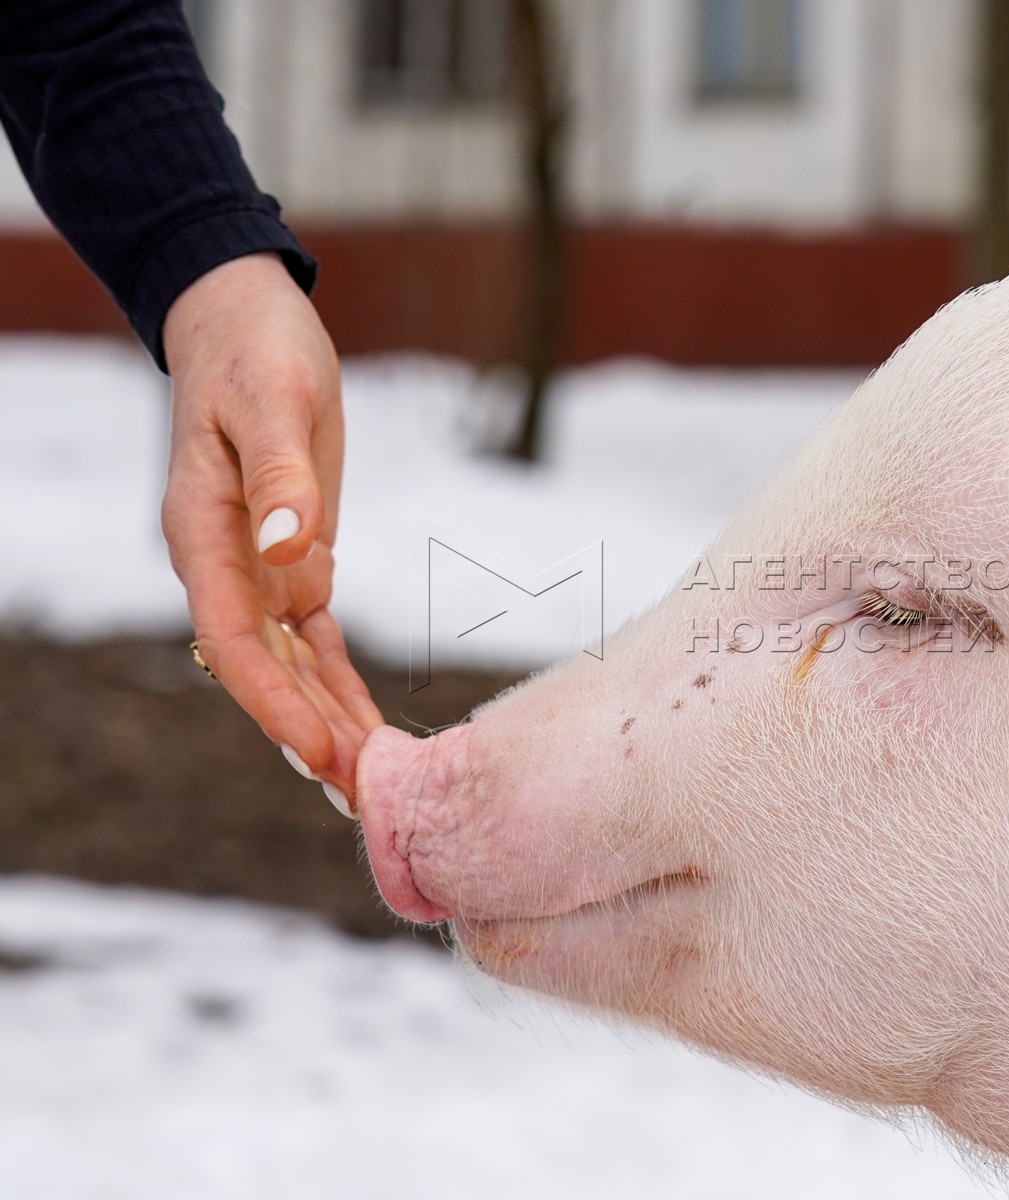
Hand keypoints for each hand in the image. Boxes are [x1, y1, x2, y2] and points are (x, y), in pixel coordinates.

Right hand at [161, 252, 381, 812]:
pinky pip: (316, 638)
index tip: (319, 748)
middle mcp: (225, 562)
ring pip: (293, 664)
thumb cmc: (255, 350)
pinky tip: (366, 731)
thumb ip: (280, 474)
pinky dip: (340, 683)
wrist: (245, 320)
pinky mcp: (295, 558)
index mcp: (202, 532)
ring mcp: (257, 566)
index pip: (233, 639)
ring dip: (328, 722)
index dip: (275, 699)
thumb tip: (290, 545)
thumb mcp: (273, 399)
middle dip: (309, 734)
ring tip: (370, 790)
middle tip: (363, 801)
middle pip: (264, 669)